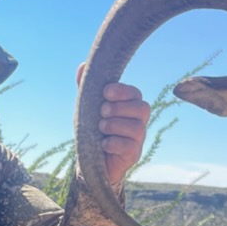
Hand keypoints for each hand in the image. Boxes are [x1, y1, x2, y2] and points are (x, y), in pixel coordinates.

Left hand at [77, 66, 149, 187]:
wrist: (90, 160)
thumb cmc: (92, 130)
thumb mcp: (87, 108)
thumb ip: (87, 87)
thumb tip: (83, 66)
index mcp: (129, 107)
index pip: (135, 93)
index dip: (122, 91)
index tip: (105, 92)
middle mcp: (138, 122)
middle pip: (143, 108)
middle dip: (120, 107)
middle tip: (102, 112)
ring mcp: (137, 139)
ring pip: (137, 128)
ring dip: (115, 125)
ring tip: (100, 127)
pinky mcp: (133, 155)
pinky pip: (130, 147)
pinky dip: (114, 143)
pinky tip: (103, 144)